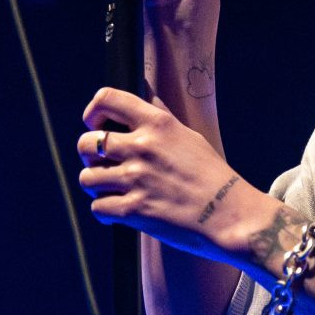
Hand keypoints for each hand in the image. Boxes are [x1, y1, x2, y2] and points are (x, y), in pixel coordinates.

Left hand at [77, 87, 272, 262]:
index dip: (93, 112)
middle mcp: (142, 147)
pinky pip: (97, 207)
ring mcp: (136, 178)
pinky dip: (105, 211)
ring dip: (96, 185)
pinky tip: (121, 211)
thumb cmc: (212, 176)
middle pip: (86, 143)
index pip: (107, 99)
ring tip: (113, 190)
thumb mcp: (188, 137)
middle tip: (105, 165)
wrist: (228, 214)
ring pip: (87, 178)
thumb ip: (161, 120)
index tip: (95, 125)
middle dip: (89, 156)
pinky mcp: (133, 209)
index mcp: (157, 124)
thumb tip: (145, 100)